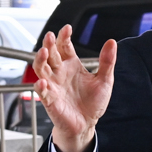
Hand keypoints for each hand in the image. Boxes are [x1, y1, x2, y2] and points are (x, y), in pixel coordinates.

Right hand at [32, 29, 115, 151]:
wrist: (87, 123)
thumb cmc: (93, 102)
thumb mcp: (105, 80)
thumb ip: (107, 61)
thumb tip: (112, 42)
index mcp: (71, 65)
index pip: (65, 46)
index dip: (64, 37)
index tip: (67, 28)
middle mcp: (60, 72)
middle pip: (50, 54)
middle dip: (49, 44)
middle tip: (51, 36)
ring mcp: (53, 85)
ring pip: (41, 69)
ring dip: (40, 60)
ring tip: (43, 52)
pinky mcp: (50, 100)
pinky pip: (42, 91)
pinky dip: (41, 86)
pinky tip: (43, 82)